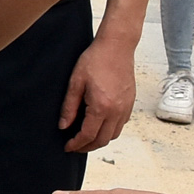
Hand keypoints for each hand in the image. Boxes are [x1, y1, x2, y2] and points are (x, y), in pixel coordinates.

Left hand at [57, 34, 137, 151]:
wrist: (117, 46)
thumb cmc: (96, 59)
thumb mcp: (75, 82)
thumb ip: (69, 107)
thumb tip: (63, 126)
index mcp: (102, 107)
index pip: (88, 135)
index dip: (76, 144)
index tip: (67, 147)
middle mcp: (117, 111)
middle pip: (102, 140)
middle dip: (87, 147)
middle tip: (75, 146)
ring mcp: (126, 108)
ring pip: (114, 135)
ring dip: (99, 140)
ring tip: (86, 138)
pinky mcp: (130, 103)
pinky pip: (121, 125)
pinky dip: (110, 130)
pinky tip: (99, 125)